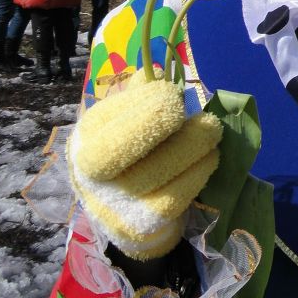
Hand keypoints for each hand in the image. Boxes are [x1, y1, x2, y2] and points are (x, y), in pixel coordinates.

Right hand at [67, 73, 222, 259]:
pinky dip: (197, 174)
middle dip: (158, 123)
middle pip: (116, 149)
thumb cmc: (131, 158)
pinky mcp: (141, 226)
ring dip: (191, 149)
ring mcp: (115, 203)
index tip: (172, 93)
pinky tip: (208, 159)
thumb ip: (138, 97)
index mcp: (86, 140)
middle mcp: (91, 174)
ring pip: (154, 175)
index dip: (143, 103)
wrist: (126, 216)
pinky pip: (173, 198)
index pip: (106, 120)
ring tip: (211, 134)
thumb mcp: (125, 124)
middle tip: (193, 112)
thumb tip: (157, 71)